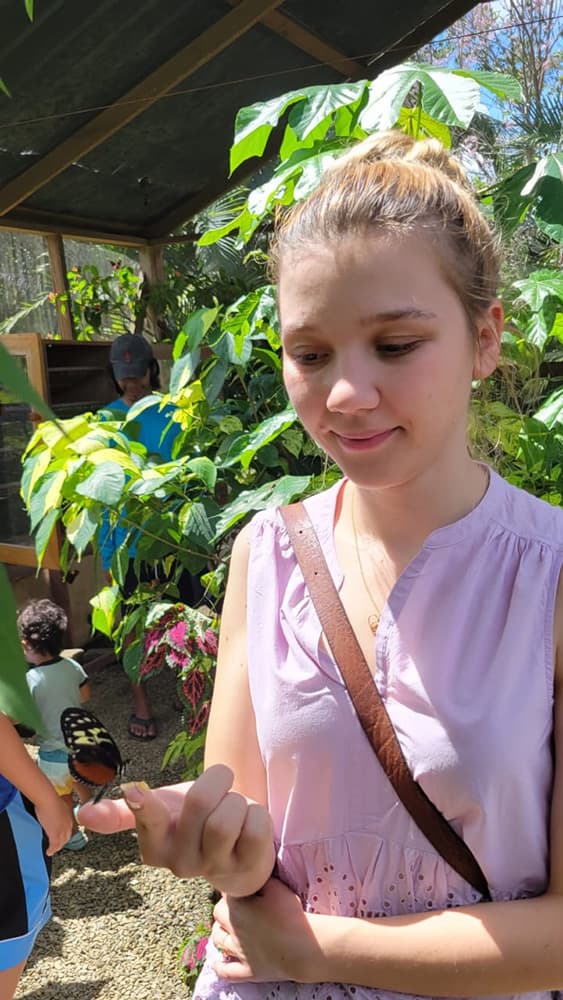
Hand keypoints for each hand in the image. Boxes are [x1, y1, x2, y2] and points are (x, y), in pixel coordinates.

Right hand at [35, 792, 72, 855]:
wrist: (49, 801)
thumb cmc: (52, 798)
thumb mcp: (62, 800)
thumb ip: (64, 804)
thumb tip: (64, 800)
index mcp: (70, 817)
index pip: (69, 829)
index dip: (65, 833)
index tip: (61, 835)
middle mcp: (68, 825)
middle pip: (66, 837)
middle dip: (62, 841)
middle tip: (58, 845)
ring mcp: (62, 831)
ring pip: (61, 843)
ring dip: (57, 847)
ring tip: (53, 850)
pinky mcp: (55, 835)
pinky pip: (54, 846)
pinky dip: (52, 850)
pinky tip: (49, 852)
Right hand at [78, 765, 274, 895]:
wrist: (240, 844)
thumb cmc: (195, 822)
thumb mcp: (162, 810)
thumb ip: (125, 811)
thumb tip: (83, 814)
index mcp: (155, 848)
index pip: (148, 820)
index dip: (144, 804)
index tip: (138, 790)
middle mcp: (182, 865)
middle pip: (199, 801)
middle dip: (214, 784)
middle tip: (217, 795)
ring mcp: (217, 870)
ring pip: (229, 814)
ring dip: (237, 800)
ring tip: (233, 812)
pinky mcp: (250, 869)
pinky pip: (257, 825)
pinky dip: (257, 815)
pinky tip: (250, 827)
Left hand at [211, 878, 320, 983]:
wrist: (303, 946)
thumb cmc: (290, 914)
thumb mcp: (276, 887)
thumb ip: (259, 879)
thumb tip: (251, 874)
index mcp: (237, 908)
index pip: (225, 894)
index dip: (233, 889)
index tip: (240, 888)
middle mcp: (232, 930)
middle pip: (218, 916)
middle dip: (223, 909)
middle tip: (235, 906)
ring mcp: (238, 953)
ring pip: (218, 941)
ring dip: (220, 932)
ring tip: (226, 929)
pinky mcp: (247, 971)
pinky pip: (226, 972)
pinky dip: (219, 967)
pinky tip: (217, 962)